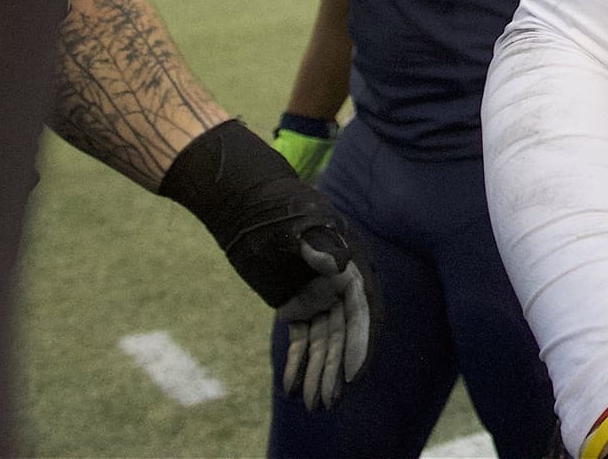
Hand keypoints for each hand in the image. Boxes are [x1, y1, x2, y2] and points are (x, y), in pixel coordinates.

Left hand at [157, 119, 380, 407]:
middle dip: (336, 370)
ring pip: (325, 340)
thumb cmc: (274, 205)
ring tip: (313, 406)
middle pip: (344, 333)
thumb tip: (339, 267)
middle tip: (327, 403)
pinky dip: (299, 361)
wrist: (245, 200)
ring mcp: (320, 293)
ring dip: (319, 372)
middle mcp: (341, 282)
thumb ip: (318, 243)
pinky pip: (303, 337)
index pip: (363, 310)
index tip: (353, 375)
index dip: (361, 343)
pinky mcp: (298, 302)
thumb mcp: (295, 221)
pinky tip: (292, 388)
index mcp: (350, 263)